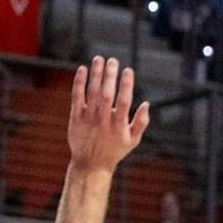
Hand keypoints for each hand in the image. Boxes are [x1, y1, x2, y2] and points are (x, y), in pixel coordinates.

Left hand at [67, 57, 150, 173]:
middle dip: (110, 76)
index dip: (126, 85)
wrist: (91, 163)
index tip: (128, 70)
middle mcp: (103, 121)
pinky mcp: (75, 117)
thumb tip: (147, 104)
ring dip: (96, 75)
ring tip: (99, 59)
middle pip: (106, 94)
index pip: (124, 102)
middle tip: (113, 60)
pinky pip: (76, 96)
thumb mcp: (133, 141)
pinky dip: (79, 82)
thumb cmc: (115, 150)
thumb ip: (141, 122)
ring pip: (91, 93)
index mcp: (119, 126)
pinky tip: (83, 69)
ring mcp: (88, 119)